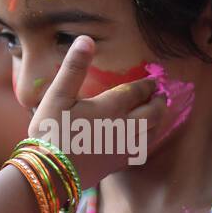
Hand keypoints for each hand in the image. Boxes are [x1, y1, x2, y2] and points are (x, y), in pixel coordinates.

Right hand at [28, 36, 165, 188]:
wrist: (49, 173)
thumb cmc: (50, 132)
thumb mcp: (57, 95)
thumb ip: (74, 67)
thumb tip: (87, 39)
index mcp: (111, 107)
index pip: (138, 93)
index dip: (148, 86)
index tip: (154, 81)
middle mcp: (124, 128)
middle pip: (152, 114)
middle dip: (159, 103)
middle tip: (162, 96)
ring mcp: (122, 149)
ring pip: (151, 133)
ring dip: (157, 121)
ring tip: (158, 115)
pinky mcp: (117, 165)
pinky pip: (141, 151)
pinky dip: (147, 140)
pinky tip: (142, 140)